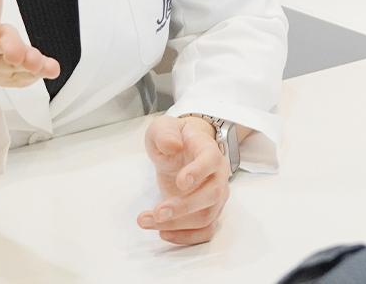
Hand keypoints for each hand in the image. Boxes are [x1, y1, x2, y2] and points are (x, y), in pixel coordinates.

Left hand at [137, 115, 230, 245]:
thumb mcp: (163, 127)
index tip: (180, 181)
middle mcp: (218, 175)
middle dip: (184, 207)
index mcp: (208, 150)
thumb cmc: (175, 138)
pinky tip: (163, 233)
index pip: (211, 160)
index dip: (199, 172)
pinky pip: (205, 232)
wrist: (182, 149)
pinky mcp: (208, 212)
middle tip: (158, 212)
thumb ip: (165, 133)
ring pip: (206, 217)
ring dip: (177, 225)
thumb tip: (172, 145)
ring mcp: (216, 196)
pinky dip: (186, 237)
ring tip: (147, 221)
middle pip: (211, 194)